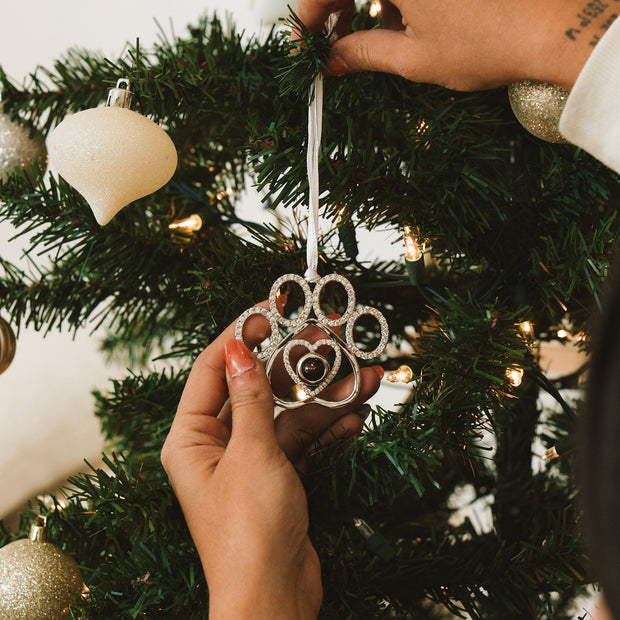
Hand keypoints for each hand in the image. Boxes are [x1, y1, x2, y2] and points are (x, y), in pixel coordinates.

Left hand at [161, 304, 381, 617]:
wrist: (276, 599)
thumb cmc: (249, 530)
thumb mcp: (252, 453)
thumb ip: (250, 397)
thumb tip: (237, 347)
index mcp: (191, 438)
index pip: (212, 369)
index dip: (239, 336)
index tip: (269, 310)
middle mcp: (217, 447)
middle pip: (257, 390)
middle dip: (295, 366)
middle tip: (327, 337)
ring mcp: (251, 462)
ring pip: (288, 416)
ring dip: (324, 399)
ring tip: (363, 376)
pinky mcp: (278, 479)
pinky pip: (303, 443)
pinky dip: (328, 430)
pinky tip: (357, 414)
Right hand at [294, 0, 606, 89]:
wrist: (554, 26)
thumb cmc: (487, 42)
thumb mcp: (413, 57)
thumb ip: (363, 54)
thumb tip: (333, 61)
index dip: (308, 19)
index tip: (304, 49)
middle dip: (333, 8)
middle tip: (331, 45)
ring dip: (364, 0)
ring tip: (368, 37)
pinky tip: (400, 18)